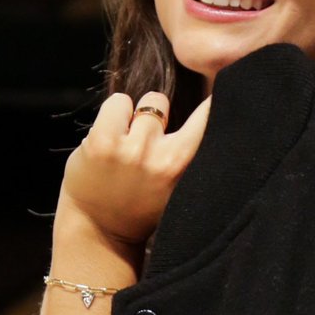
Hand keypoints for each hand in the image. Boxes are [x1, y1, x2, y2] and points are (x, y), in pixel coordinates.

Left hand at [57, 91, 211, 252]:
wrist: (100, 231)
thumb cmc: (143, 204)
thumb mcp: (178, 182)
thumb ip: (191, 150)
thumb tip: (211, 102)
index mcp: (185, 167)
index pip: (210, 116)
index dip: (212, 96)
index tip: (214, 83)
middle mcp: (162, 157)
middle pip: (163, 101)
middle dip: (158, 112)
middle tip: (148, 138)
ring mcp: (131, 148)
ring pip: (141, 102)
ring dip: (134, 117)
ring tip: (127, 145)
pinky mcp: (102, 141)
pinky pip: (117, 102)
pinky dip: (114, 115)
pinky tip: (110, 140)